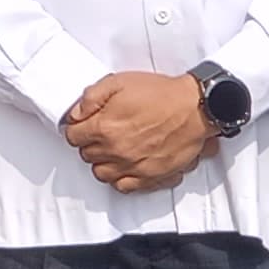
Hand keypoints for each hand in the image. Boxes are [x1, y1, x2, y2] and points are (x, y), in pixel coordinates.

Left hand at [63, 69, 212, 192]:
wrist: (195, 108)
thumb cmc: (161, 94)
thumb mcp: (119, 82)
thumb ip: (91, 97)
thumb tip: (76, 113)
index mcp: (104, 128)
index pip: (73, 137)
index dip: (77, 128)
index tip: (84, 125)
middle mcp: (116, 151)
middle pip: (86, 155)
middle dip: (90, 143)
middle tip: (101, 133)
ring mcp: (132, 166)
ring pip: (102, 174)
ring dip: (103, 162)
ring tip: (112, 150)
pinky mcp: (150, 176)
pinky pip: (124, 187)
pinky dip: (120, 178)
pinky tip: (125, 166)